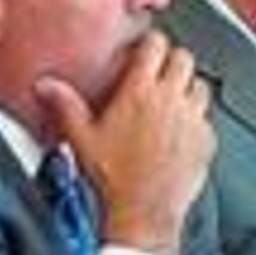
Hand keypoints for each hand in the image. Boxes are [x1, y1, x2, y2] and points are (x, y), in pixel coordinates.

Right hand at [37, 32, 214, 254]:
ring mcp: (192, 120)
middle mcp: (171, 101)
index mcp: (140, 92)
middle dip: (173, 60)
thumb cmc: (114, 178)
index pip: (156, 45)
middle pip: (184, 58)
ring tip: (174, 99)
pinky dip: (198, 119)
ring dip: (189, 87)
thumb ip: (65, 105)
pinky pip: (208, 118)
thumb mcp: (81, 138)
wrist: (143, 211)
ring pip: (201, 85)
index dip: (151, 43)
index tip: (145, 49)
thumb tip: (47, 86)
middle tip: (161, 70)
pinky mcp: (206, 140)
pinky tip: (182, 130)